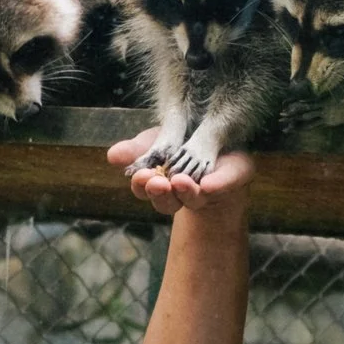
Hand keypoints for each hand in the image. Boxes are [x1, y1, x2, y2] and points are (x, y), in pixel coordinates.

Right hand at [106, 131, 255, 218]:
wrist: (218, 142)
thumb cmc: (180, 143)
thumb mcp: (154, 141)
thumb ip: (135, 150)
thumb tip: (113, 155)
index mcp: (159, 184)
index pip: (145, 190)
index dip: (142, 186)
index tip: (141, 175)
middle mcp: (181, 194)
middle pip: (166, 202)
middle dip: (160, 193)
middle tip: (157, 182)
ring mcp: (206, 191)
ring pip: (193, 200)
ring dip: (185, 192)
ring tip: (180, 181)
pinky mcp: (231, 179)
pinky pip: (224, 184)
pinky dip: (217, 186)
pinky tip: (209, 184)